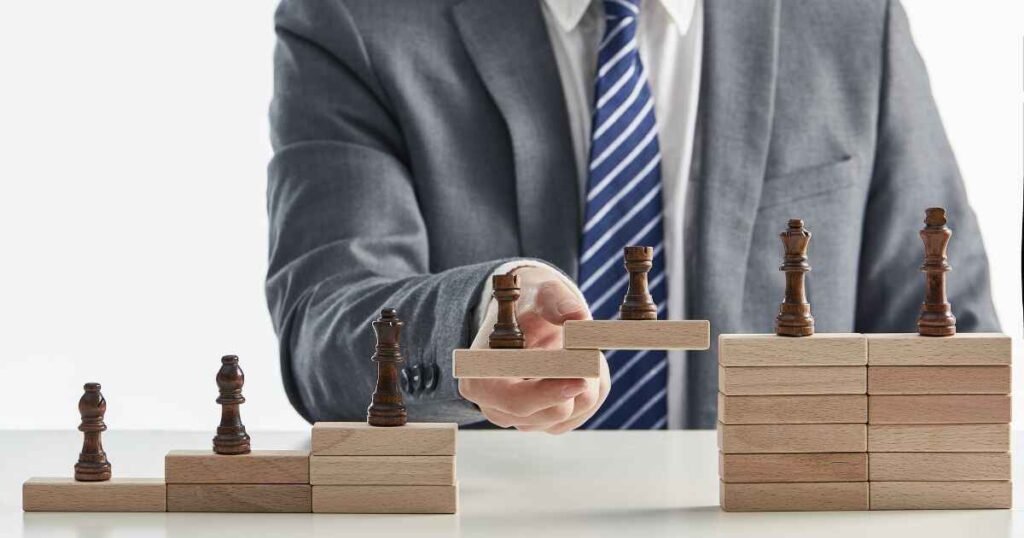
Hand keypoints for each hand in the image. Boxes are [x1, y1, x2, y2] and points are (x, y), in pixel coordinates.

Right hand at [459, 266, 610, 433]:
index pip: (516, 400)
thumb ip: (556, 302)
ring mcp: (525, 420)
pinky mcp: (550, 423)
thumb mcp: (541, 292)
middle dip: (578, 378)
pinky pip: (586, 408)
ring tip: (577, 343)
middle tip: (591, 346)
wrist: (531, 316)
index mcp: (480, 378)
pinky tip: (578, 361)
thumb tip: (576, 316)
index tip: (581, 378)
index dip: (549, 392)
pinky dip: (592, 383)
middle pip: (553, 411)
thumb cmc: (529, 304)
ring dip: (588, 376)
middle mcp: (498, 407)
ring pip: (576, 408)